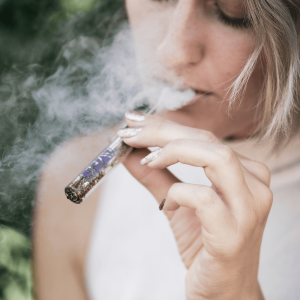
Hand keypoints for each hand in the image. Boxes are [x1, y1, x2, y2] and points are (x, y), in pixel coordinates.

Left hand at [119, 111, 271, 299]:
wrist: (224, 293)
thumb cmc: (205, 245)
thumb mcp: (176, 204)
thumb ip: (156, 176)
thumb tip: (129, 153)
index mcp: (245, 174)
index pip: (204, 137)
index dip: (166, 125)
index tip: (135, 121)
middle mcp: (254, 186)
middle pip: (207, 141)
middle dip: (163, 131)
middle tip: (131, 132)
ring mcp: (248, 209)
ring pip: (217, 158)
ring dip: (174, 152)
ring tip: (148, 158)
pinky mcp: (233, 235)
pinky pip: (204, 199)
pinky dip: (179, 194)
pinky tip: (169, 204)